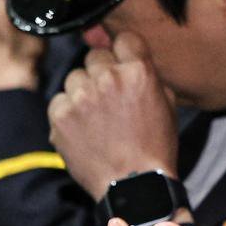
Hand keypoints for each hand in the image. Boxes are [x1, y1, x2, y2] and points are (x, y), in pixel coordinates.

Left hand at [48, 34, 178, 199]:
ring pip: (74, 78)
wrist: (134, 186)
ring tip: (95, 118)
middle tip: (109, 98)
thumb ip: (148, 75)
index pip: (124, 39)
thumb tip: (129, 57)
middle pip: (95, 56)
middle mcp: (107, 78)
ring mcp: (81, 96)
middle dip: (101, 73)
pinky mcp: (60, 115)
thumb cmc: (155, 148)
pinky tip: (82, 130)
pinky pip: (58, 101)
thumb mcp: (167, 105)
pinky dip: (67, 113)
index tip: (121, 62)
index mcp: (138, 72)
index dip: (122, 52)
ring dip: (82, 92)